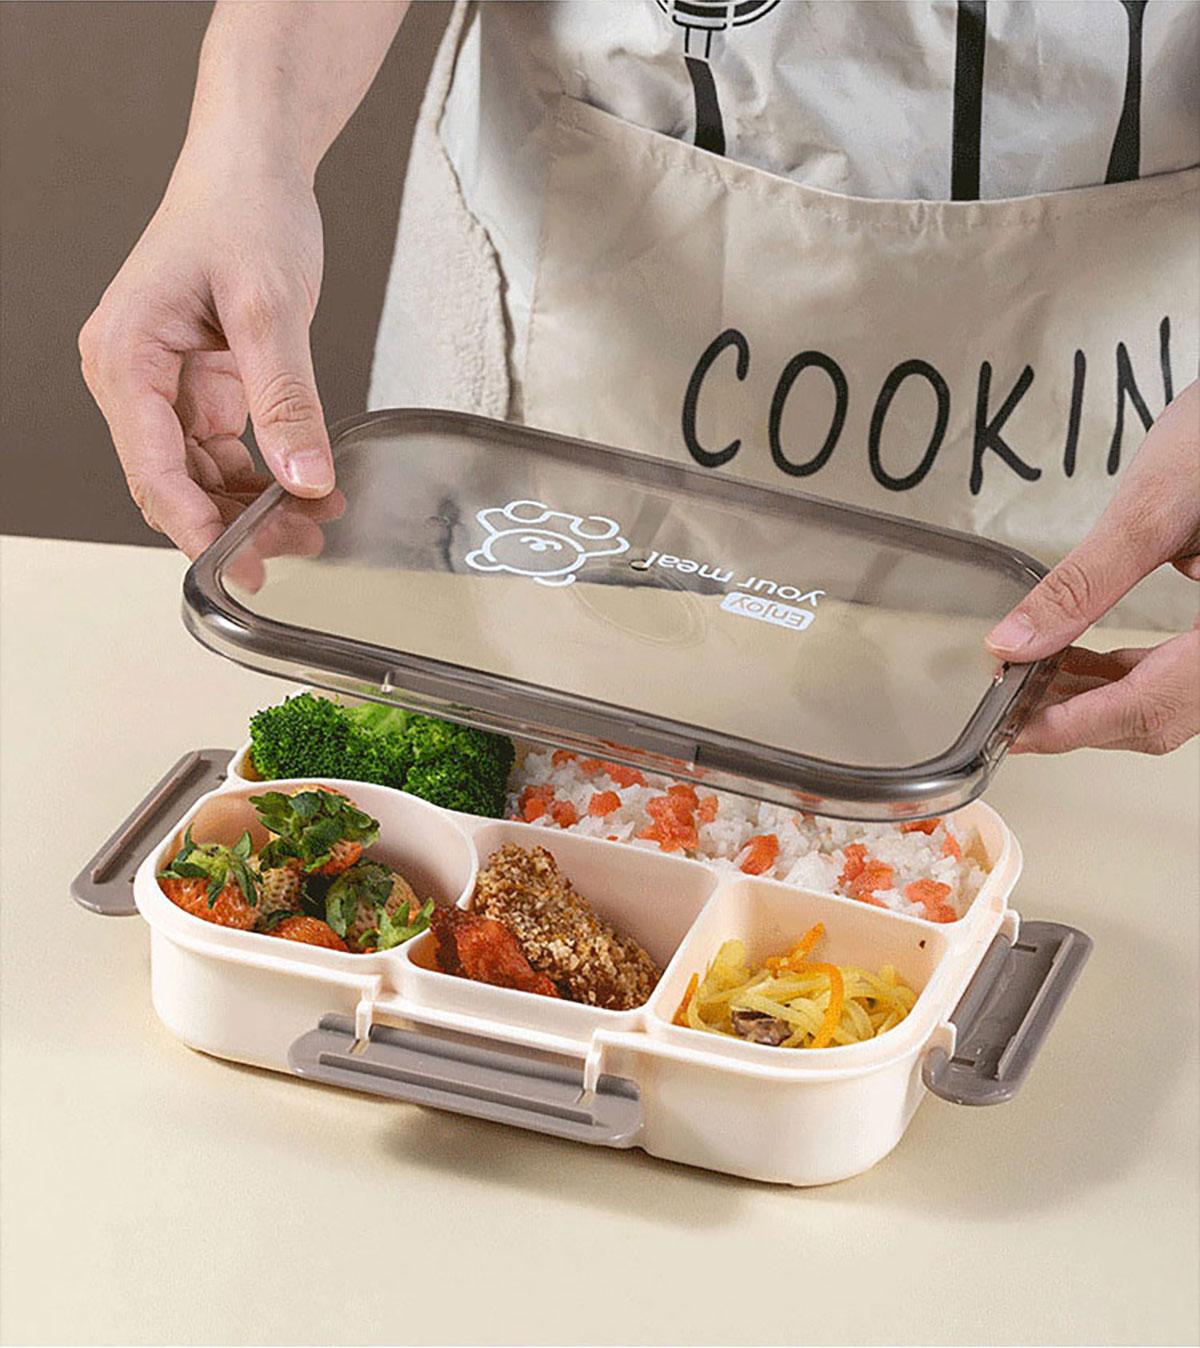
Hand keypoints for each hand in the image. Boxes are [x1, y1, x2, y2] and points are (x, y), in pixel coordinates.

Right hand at [79, 146, 333, 557]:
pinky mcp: (203, 384)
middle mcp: (134, 377)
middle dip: (233, 524)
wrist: (255, 165)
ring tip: (316, 524)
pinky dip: (264, 476)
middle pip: (174, 482)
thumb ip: (286, 400)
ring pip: (202, 475)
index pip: (154, 469)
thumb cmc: (244, 212)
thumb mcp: (270, 309)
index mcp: (124, 358)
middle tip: (297, 550)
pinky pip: (225, 451)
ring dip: (254, 507)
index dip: (198, 528)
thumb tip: (305, 480)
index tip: (243, 569)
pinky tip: (309, 489)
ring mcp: (166, 384)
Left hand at [986, 380, 1199, 754]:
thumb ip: (1081, 584)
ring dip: (1095, 697)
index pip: (1151, 706)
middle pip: (1157, 714)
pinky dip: (1123, 674)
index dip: (1077, 726)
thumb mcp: (1151, 512)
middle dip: (1079, 715)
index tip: (1019, 735)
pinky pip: (1175, 673)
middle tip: (1011, 710)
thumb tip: (1013, 642)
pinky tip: (1074, 660)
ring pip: (1165, 700)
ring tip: (1030, 682)